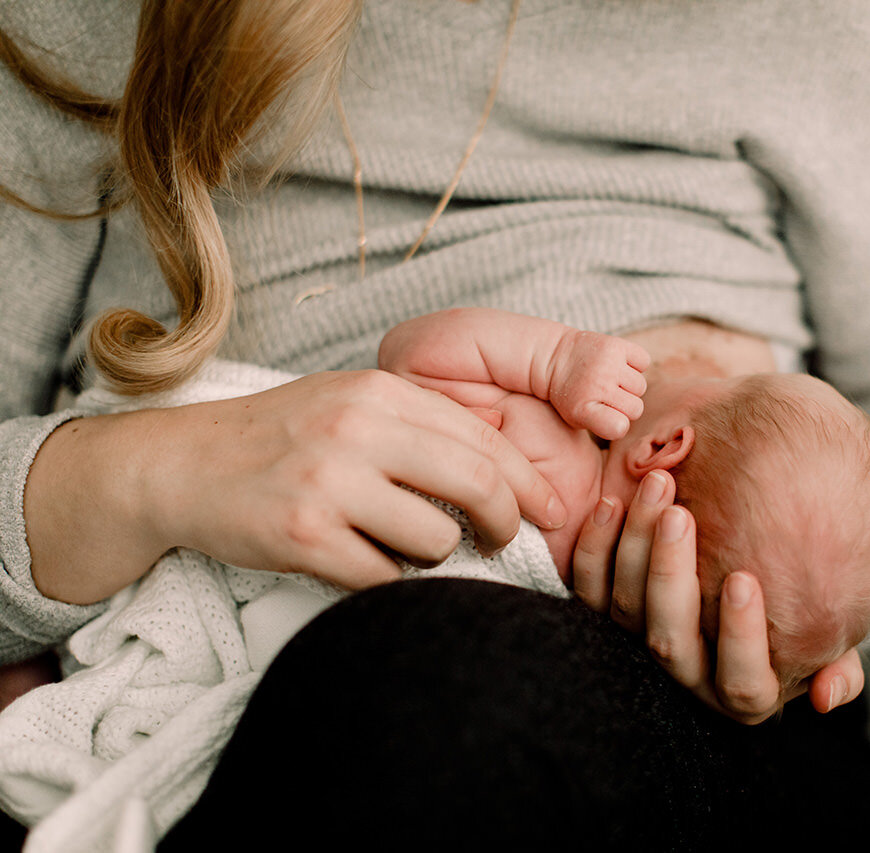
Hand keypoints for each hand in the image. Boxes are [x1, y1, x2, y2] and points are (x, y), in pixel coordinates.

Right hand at [27, 370, 566, 603]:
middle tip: (500, 541)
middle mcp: (358, 429)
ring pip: (435, 539)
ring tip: (402, 547)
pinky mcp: (302, 535)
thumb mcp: (350, 403)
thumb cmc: (280, 438)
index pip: (485, 437)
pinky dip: (386, 581)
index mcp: (380, 391)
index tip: (547, 509)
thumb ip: (419, 425)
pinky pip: (382, 577)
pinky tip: (363, 564)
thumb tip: (506, 471)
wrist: (179, 465)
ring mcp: (329, 482)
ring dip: (434, 556)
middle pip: (479, 483)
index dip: (528, 480)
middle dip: (504, 521)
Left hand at [547, 331, 649, 440]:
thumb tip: (629, 420)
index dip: (619, 425)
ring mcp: (607, 364)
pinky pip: (644, 362)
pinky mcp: (616, 345)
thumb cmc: (572, 394)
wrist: (554, 357)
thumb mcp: (578, 418)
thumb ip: (604, 425)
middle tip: (607, 397)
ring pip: (641, 386)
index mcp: (583, 409)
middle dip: (625, 406)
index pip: (619, 427)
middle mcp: (597, 385)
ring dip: (629, 386)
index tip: (607, 418)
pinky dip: (636, 364)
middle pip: (636, 409)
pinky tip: (619, 365)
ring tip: (611, 380)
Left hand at [571, 471, 864, 722]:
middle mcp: (685, 673)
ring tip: (658, 488)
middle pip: (668, 641)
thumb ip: (835, 660)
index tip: (745, 580)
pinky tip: (613, 503)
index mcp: (741, 691)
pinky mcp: (603, 610)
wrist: (744, 565)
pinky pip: (588, 586)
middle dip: (671, 576)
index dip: (741, 637)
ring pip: (625, 608)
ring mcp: (638, 643)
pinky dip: (595, 545)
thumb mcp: (823, 635)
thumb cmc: (793, 601)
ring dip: (636, 546)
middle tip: (682, 516)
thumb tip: (828, 696)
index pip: (741, 682)